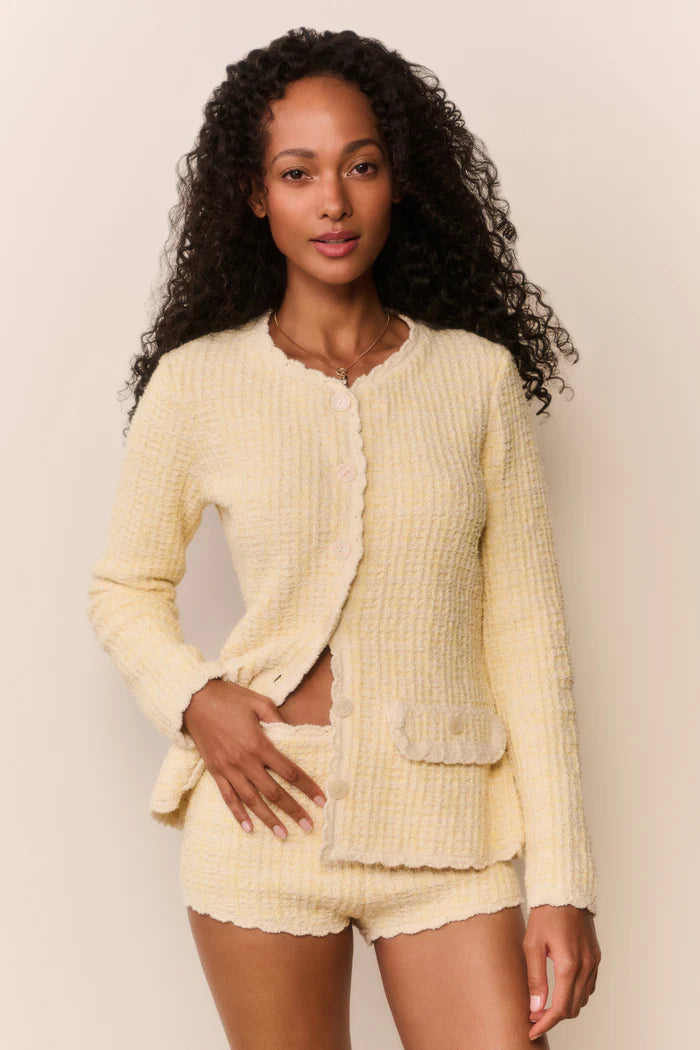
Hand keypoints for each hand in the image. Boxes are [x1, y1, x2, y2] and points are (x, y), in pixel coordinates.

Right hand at [181, 679, 326, 837]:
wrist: (194, 700)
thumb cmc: (228, 698)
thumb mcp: (258, 701)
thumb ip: (277, 717)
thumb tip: (292, 731)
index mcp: (259, 744)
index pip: (289, 771)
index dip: (307, 787)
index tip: (321, 800)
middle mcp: (245, 762)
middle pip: (274, 792)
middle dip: (293, 810)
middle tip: (309, 826)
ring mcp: (228, 769)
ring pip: (252, 801)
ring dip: (269, 819)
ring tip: (283, 835)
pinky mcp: (215, 771)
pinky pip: (228, 798)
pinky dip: (238, 814)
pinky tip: (249, 828)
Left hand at [523, 904, 601, 1040]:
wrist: (564, 891)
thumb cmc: (545, 914)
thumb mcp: (532, 945)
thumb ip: (535, 978)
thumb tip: (535, 1008)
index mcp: (569, 964)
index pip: (560, 1007)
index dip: (546, 1023)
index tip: (532, 1030)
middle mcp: (586, 965)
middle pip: (573, 1007)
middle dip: (553, 1016)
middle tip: (534, 1015)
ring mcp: (593, 961)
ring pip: (582, 999)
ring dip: (565, 1006)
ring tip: (544, 1004)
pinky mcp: (596, 956)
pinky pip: (589, 986)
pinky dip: (576, 994)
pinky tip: (562, 990)